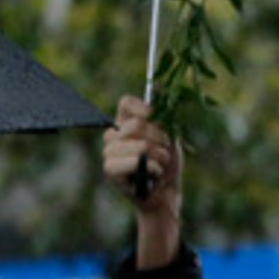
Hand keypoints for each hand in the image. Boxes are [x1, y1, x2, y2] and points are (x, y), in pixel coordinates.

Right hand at [103, 95, 183, 267]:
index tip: (157, 118)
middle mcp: (113, 135)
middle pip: (136, 125)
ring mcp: (108, 152)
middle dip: (160, 139)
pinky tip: (153, 175)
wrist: (166, 193)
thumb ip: (163, 115)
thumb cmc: (167, 163)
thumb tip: (159, 85)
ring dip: (159, 157)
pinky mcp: (109, 169)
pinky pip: (136, 162)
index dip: (144, 108)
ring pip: (140, 145)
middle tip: (163, 152)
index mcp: (125, 123)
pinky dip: (153, 169)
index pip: (126, 103)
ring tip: (159, 165)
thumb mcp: (170, 135)